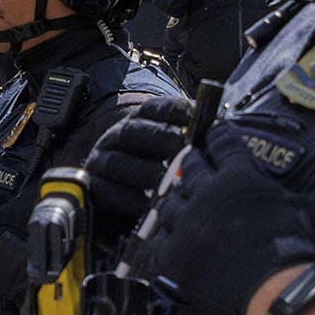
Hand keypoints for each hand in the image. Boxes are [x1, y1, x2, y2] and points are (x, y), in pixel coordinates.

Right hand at [83, 94, 194, 228]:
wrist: (122, 205)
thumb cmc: (158, 174)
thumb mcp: (173, 152)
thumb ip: (192, 139)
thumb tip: (221, 131)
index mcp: (140, 123)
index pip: (155, 108)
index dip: (173, 110)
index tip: (194, 115)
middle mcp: (117, 138)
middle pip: (133, 132)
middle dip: (159, 138)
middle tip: (182, 147)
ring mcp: (101, 163)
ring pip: (118, 162)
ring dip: (143, 171)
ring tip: (164, 180)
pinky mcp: (93, 189)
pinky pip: (106, 191)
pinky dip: (126, 198)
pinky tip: (145, 205)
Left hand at [129, 135, 314, 314]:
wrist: (275, 289)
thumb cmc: (300, 245)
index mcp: (239, 176)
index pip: (224, 143)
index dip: (219, 135)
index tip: (214, 131)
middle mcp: (205, 194)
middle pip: (190, 168)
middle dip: (193, 162)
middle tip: (194, 161)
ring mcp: (185, 224)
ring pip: (170, 204)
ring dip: (177, 202)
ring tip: (180, 204)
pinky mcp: (172, 255)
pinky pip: (159, 242)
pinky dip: (165, 239)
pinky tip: (168, 240)